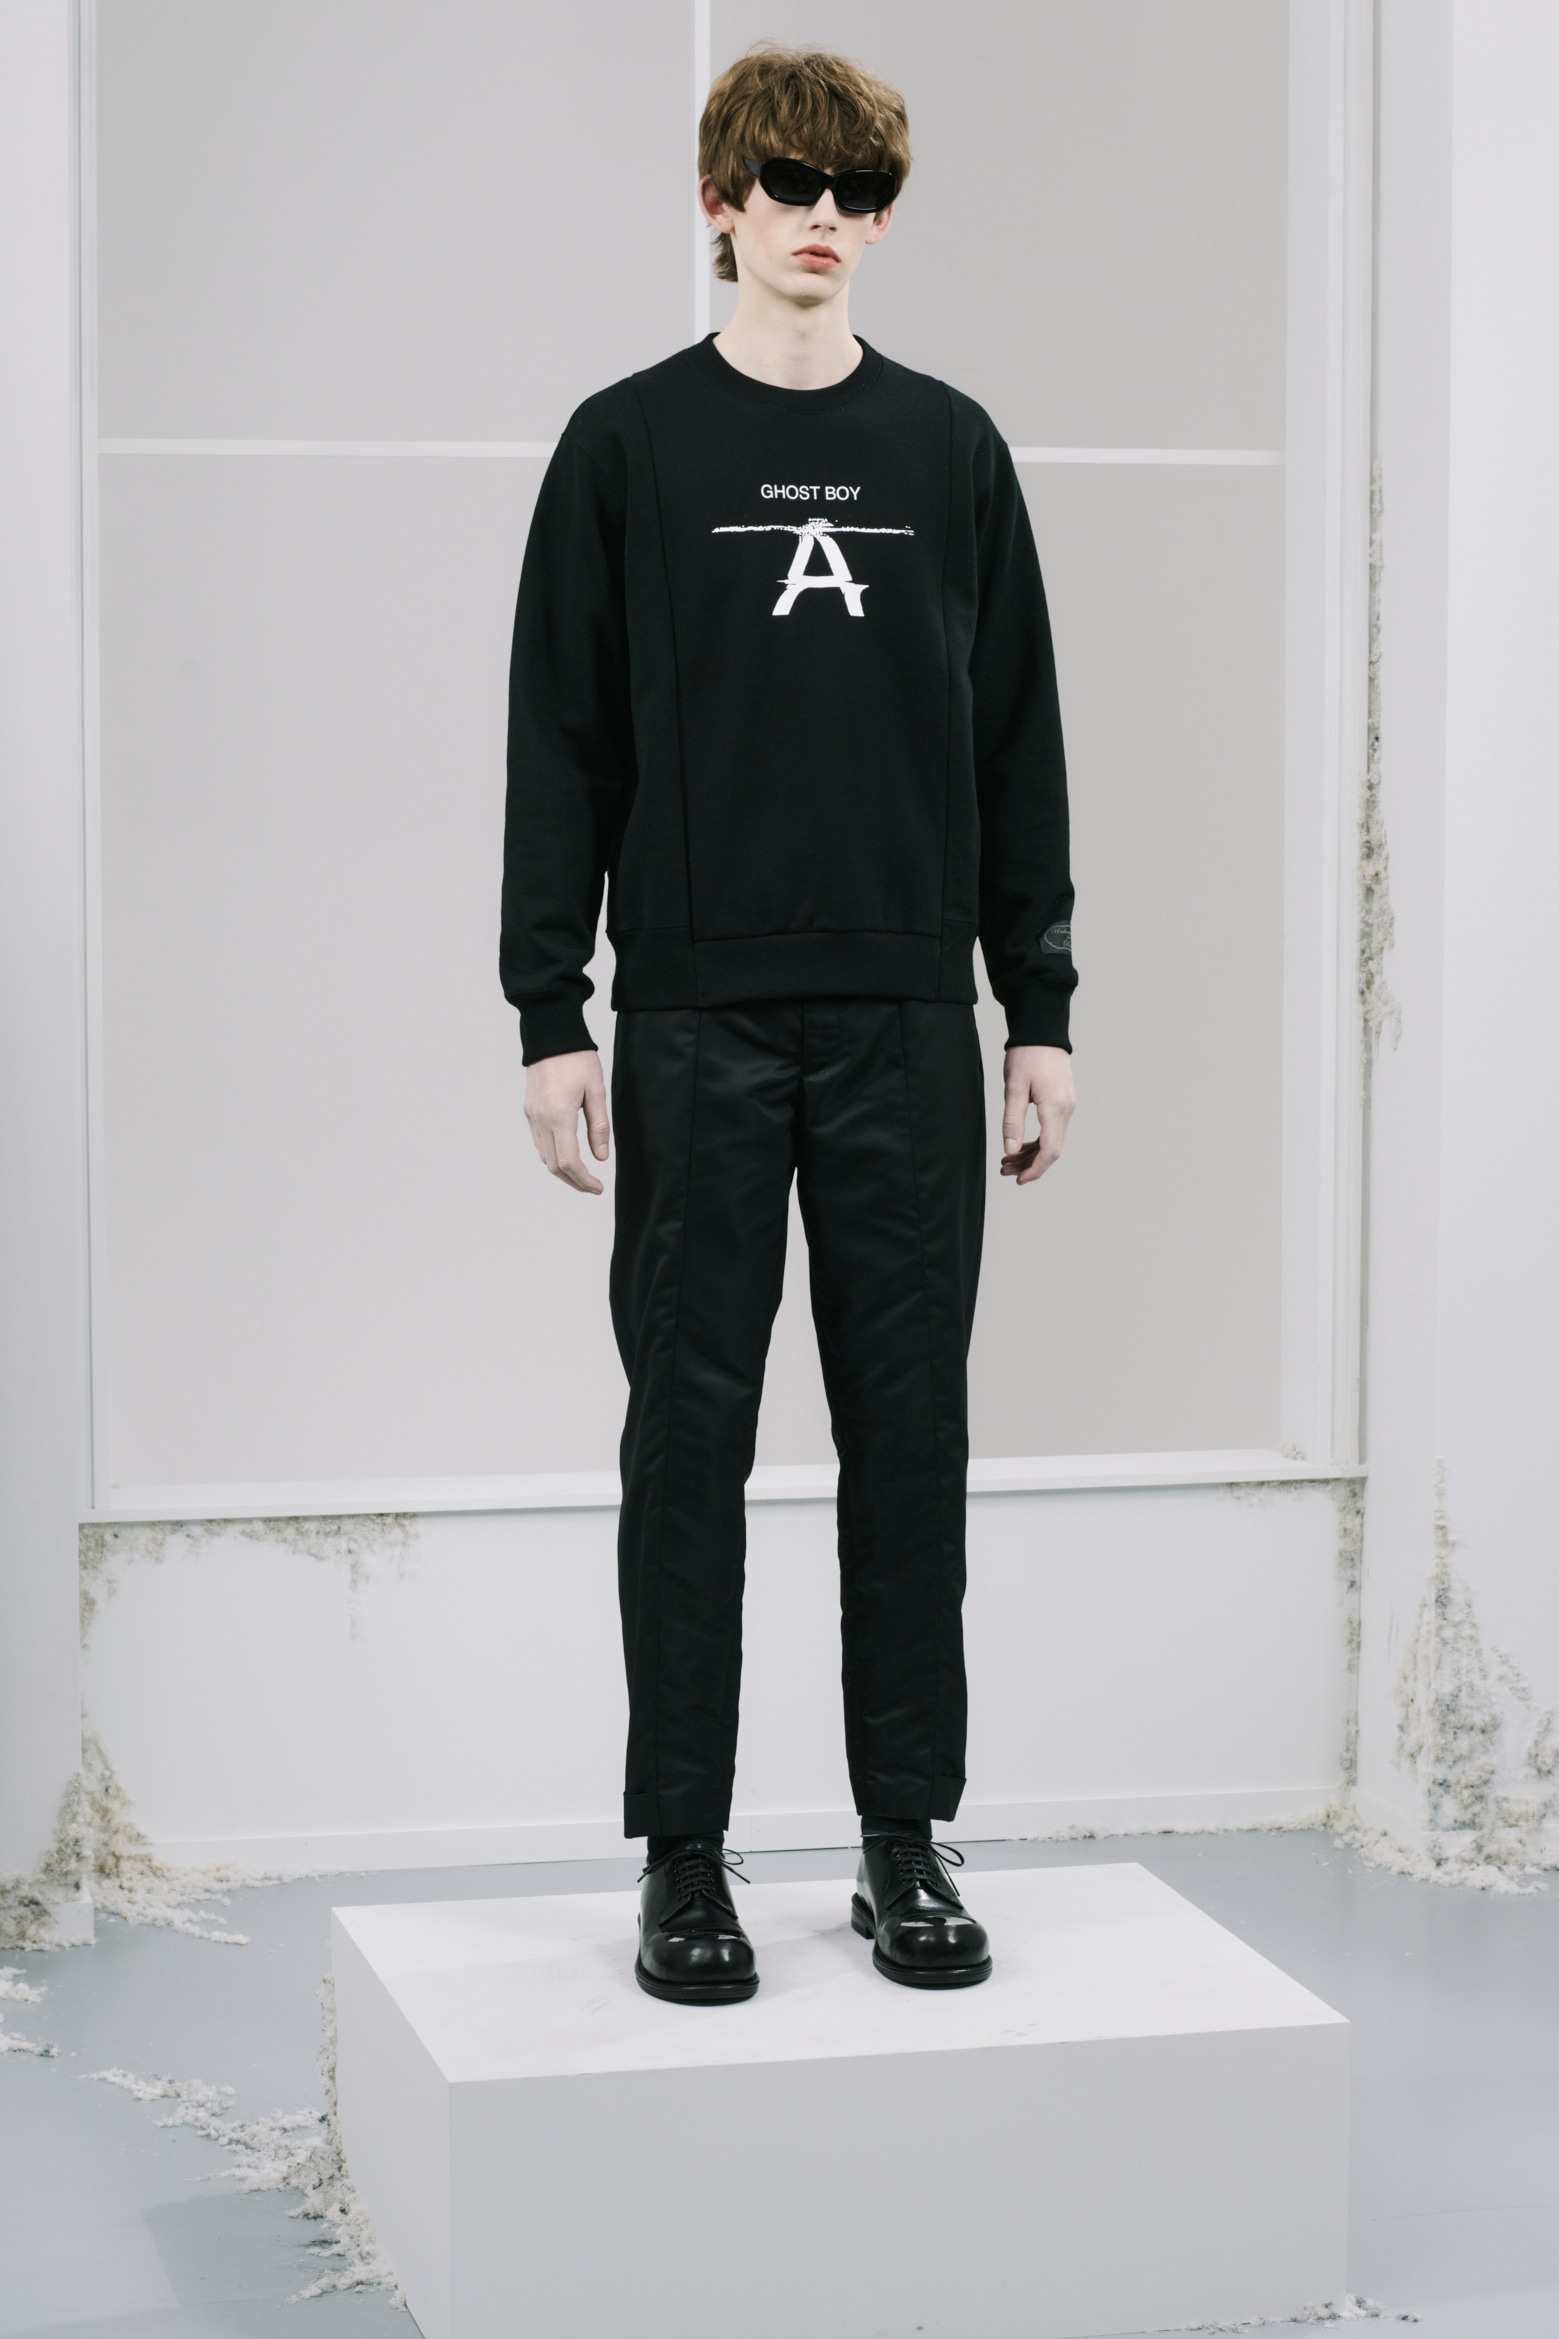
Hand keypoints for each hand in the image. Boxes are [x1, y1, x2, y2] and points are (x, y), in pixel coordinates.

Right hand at [524, 1050, 609, 1193]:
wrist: (551, 1036)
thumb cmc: (577, 1058)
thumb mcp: (597, 1090)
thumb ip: (599, 1126)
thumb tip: (601, 1157)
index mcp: (559, 1115)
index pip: (569, 1162)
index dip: (584, 1180)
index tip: (598, 1188)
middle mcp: (541, 1119)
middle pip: (554, 1166)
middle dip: (574, 1181)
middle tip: (592, 1187)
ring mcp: (532, 1116)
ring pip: (544, 1157)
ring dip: (562, 1171)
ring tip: (582, 1174)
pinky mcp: (529, 1110)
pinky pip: (539, 1142)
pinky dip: (552, 1155)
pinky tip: (567, 1153)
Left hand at [999, 1044, 1074, 1185]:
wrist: (1042, 1032)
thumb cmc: (1026, 1055)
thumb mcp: (1013, 1088)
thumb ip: (1012, 1121)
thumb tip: (1010, 1150)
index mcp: (1055, 1108)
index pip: (1050, 1151)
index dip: (1035, 1170)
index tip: (1019, 1180)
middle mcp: (1066, 1110)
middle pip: (1052, 1150)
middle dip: (1029, 1165)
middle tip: (1004, 1170)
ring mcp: (1067, 1106)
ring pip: (1052, 1141)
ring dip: (1031, 1154)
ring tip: (1008, 1161)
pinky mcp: (1063, 1102)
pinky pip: (1052, 1130)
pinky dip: (1037, 1141)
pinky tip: (1020, 1145)